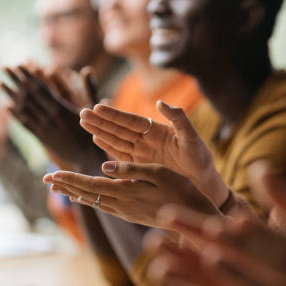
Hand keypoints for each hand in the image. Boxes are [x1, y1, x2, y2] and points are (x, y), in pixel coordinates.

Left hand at [0, 65, 99, 168]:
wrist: (89, 157)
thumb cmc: (94, 130)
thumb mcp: (93, 108)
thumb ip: (89, 87)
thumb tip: (87, 69)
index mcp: (62, 108)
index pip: (41, 88)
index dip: (29, 76)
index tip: (19, 65)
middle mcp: (50, 117)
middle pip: (29, 95)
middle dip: (16, 80)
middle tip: (4, 67)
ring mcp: (44, 128)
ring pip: (24, 109)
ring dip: (11, 95)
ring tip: (0, 82)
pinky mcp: (42, 138)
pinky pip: (26, 125)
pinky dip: (16, 115)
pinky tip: (6, 106)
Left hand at [43, 162, 218, 228]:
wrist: (196, 217)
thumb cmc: (182, 190)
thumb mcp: (159, 173)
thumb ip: (131, 170)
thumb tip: (104, 166)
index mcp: (127, 193)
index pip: (91, 185)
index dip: (71, 179)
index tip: (52, 173)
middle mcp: (122, 205)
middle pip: (87, 194)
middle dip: (66, 185)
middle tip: (46, 178)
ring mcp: (127, 211)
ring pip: (94, 201)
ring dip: (74, 192)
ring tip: (58, 187)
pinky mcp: (132, 214)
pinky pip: (104, 206)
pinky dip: (90, 199)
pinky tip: (84, 197)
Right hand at [79, 101, 229, 205]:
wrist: (203, 182)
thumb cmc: (200, 158)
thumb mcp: (191, 138)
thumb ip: (178, 119)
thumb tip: (160, 102)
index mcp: (157, 130)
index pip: (131, 121)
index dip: (114, 115)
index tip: (97, 106)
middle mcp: (147, 139)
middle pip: (119, 129)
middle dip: (101, 121)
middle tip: (82, 113)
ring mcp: (142, 153)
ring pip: (116, 140)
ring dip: (100, 131)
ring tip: (83, 122)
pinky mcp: (141, 166)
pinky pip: (121, 155)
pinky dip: (108, 147)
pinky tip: (96, 139)